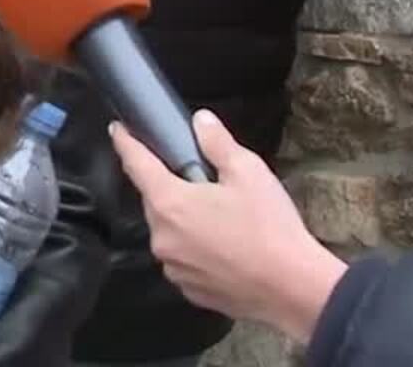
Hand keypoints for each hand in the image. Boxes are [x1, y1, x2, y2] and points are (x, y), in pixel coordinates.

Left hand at [108, 110, 347, 345]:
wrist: (294, 289)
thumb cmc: (270, 228)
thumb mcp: (247, 172)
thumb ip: (217, 143)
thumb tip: (200, 121)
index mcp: (168, 203)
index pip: (136, 164)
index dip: (126, 142)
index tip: (118, 130)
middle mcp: (162, 237)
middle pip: (155, 200)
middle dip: (171, 187)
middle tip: (200, 181)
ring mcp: (174, 267)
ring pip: (170, 232)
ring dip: (185, 222)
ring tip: (221, 218)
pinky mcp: (190, 290)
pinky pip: (184, 260)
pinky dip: (196, 249)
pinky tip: (225, 247)